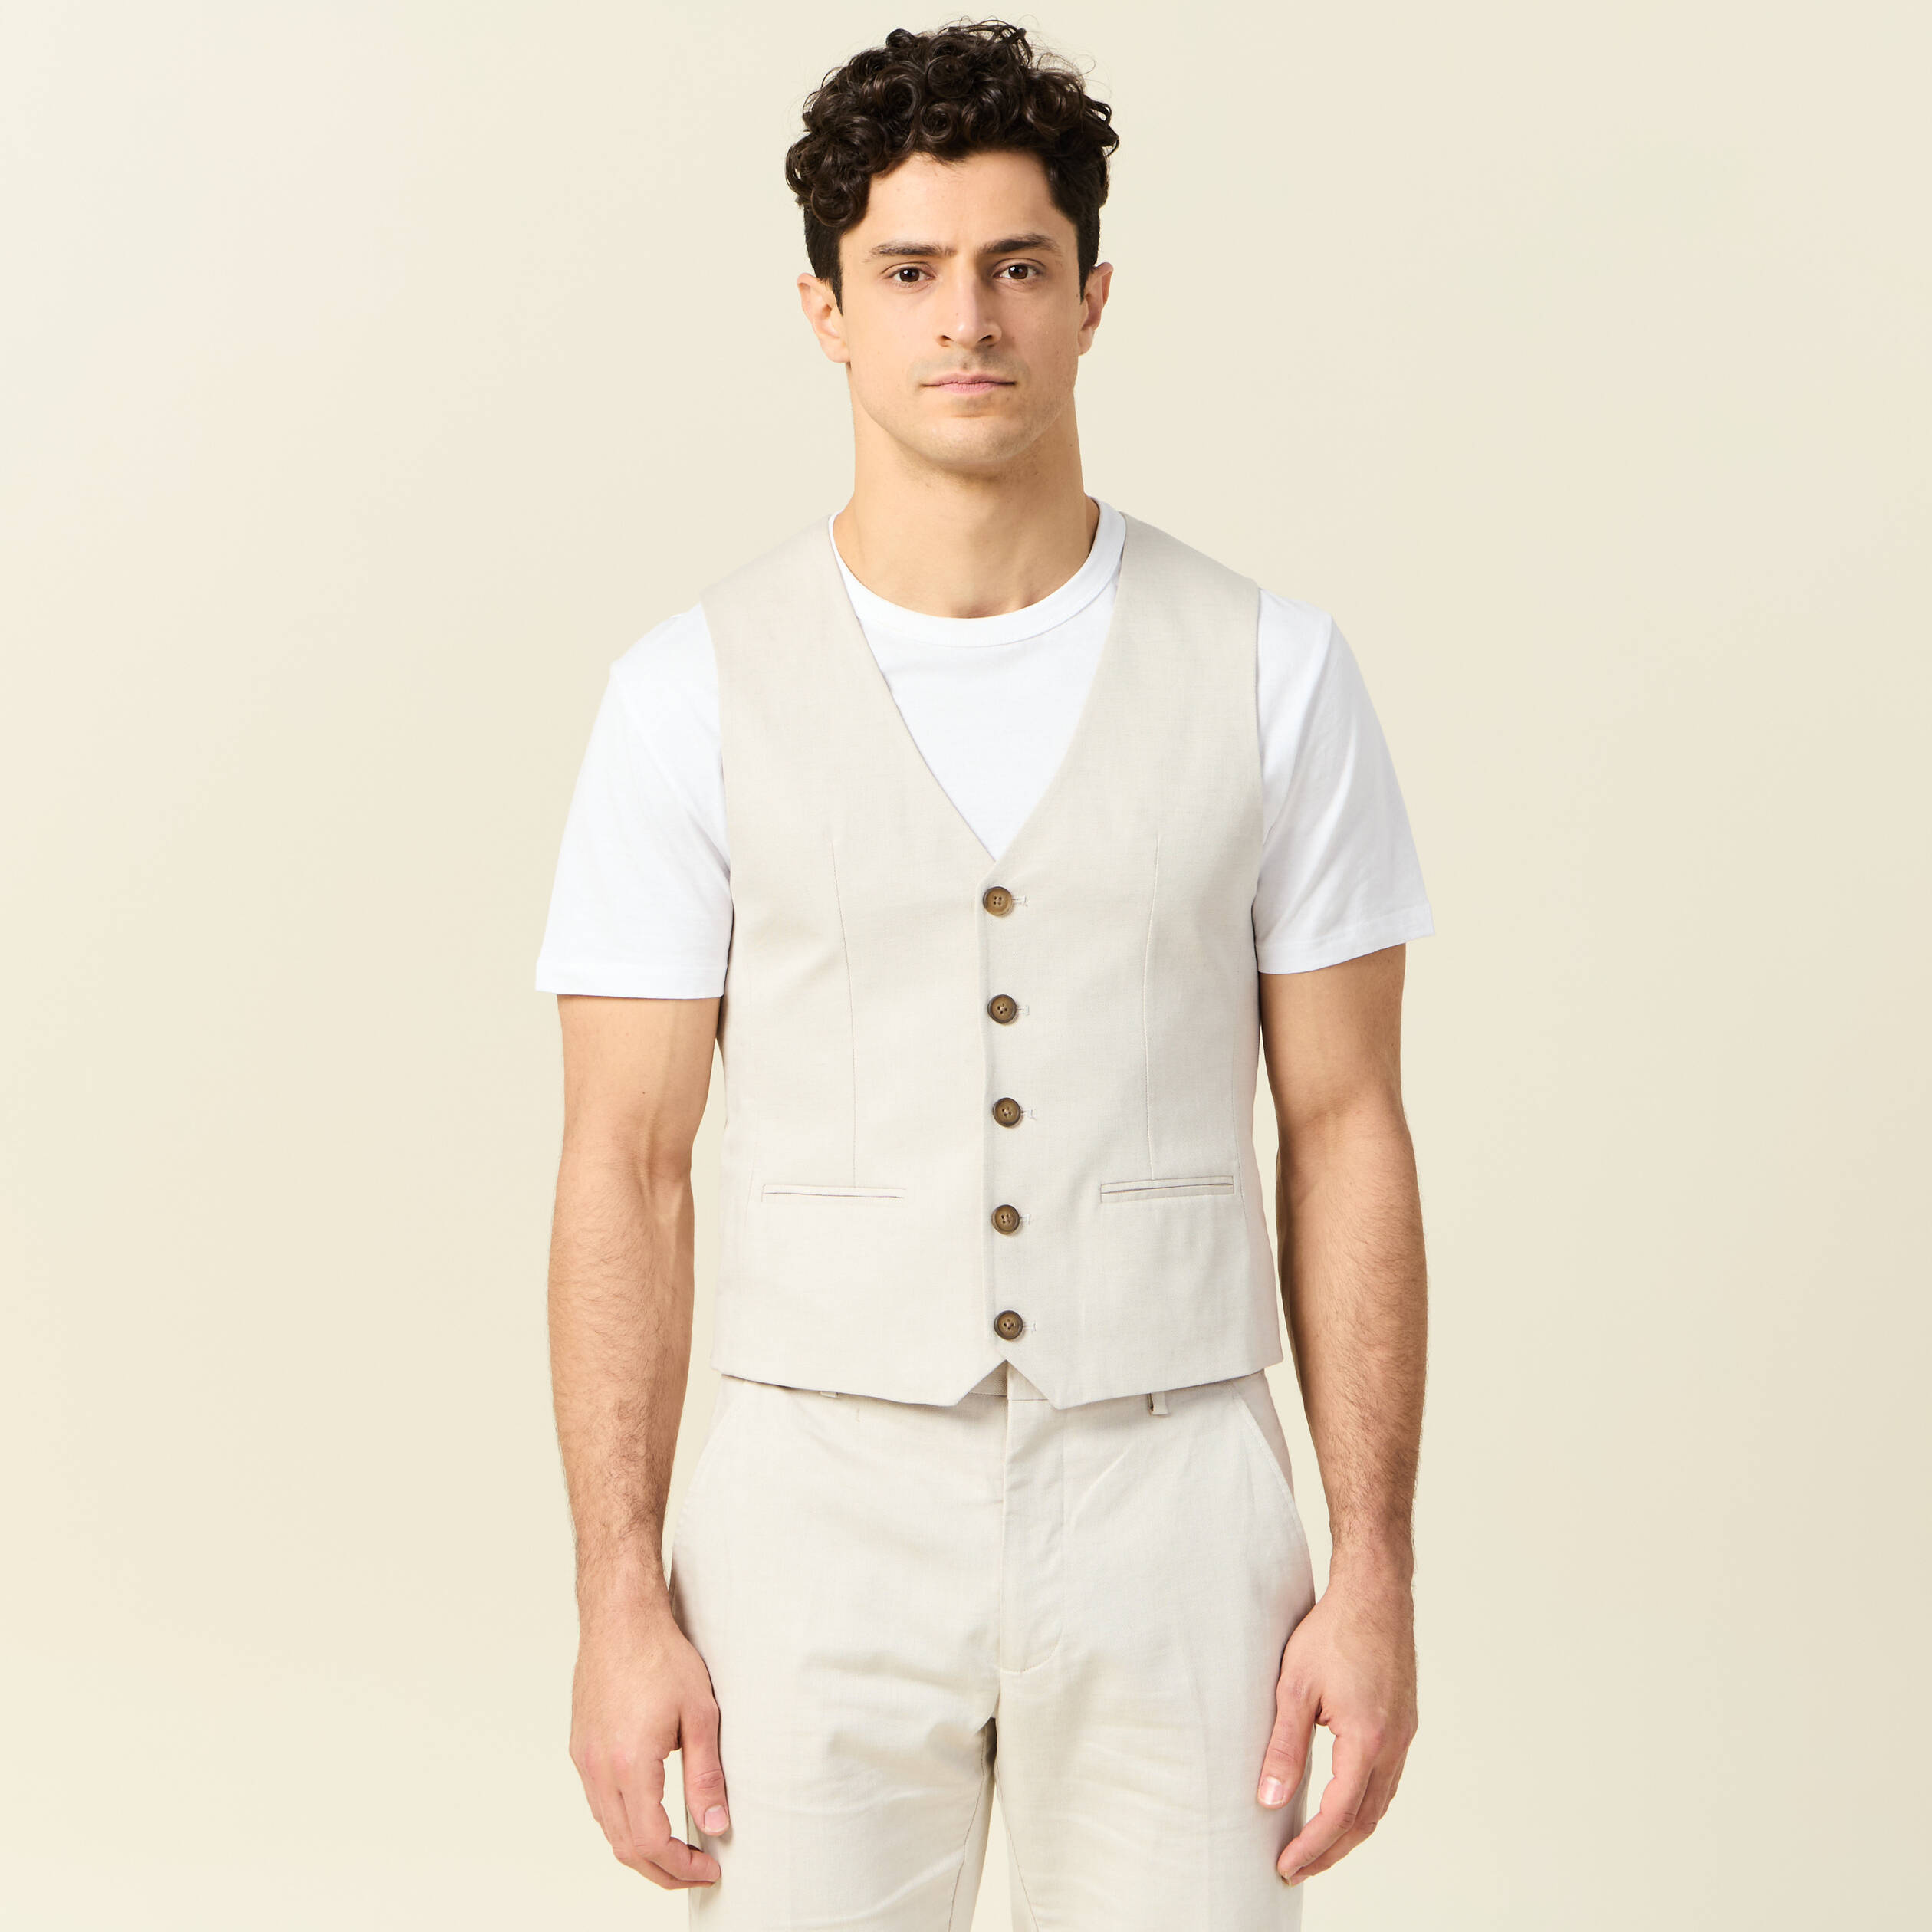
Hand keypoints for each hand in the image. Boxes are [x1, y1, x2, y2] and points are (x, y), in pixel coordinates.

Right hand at [570, 1602, 729, 1887]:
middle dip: (663, 1870)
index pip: (650, 1842)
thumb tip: (716, 1825)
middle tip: (698, 1871)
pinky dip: (624, 1824)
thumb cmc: (661, 1655)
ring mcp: (584, 1760)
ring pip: (608, 1829)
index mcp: (629, 1764)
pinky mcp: (581, 1749)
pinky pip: (599, 1804)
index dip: (680, 1866)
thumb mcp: (700, 1714)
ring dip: (641, 1850)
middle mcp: (598, 1769)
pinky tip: (650, 1816)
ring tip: (679, 1850)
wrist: (620, 1618)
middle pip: (625, 1847)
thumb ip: (707, 1775)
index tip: (709, 1869)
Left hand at [1258, 1557, 1417, 1885]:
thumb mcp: (1294, 1687)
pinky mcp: (1403, 1722)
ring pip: (1379, 1803)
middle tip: (1296, 1868)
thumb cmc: (1332, 1631)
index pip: (1339, 1814)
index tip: (1286, 1866)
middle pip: (1364, 1820)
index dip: (1312, 1847)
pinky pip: (1386, 1780)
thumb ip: (1283, 1747)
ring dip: (1348, 1831)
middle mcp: (1393, 1744)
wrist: (1374, 1593)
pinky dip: (1363, 1804)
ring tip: (1314, 1846)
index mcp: (1367, 1740)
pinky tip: (1340, 1803)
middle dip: (1330, 1851)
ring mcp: (1403, 1734)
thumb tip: (1268, 1799)